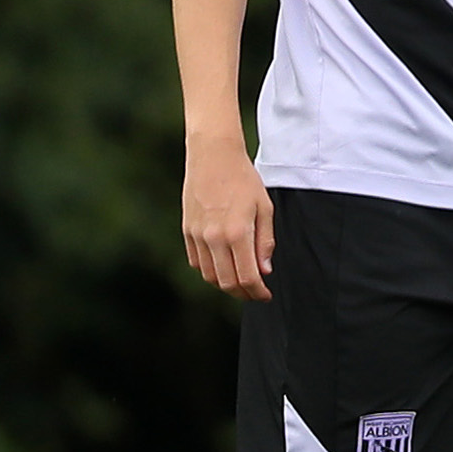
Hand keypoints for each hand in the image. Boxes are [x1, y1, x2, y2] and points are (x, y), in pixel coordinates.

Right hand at [183, 135, 275, 300]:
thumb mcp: (264, 208)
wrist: (213, 156)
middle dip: (243, 294)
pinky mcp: (186, 231)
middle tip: (255, 293)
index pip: (247, 277)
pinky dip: (210, 271)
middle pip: (227, 283)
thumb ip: (265, 242)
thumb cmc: (243, 179)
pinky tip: (223, 266)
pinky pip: (196, 262)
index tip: (266, 295)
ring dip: (226, 285)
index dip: (258, 293)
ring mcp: (197, 235)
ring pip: (210, 276)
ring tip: (241, 281)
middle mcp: (214, 238)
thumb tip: (265, 271)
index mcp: (237, 233)